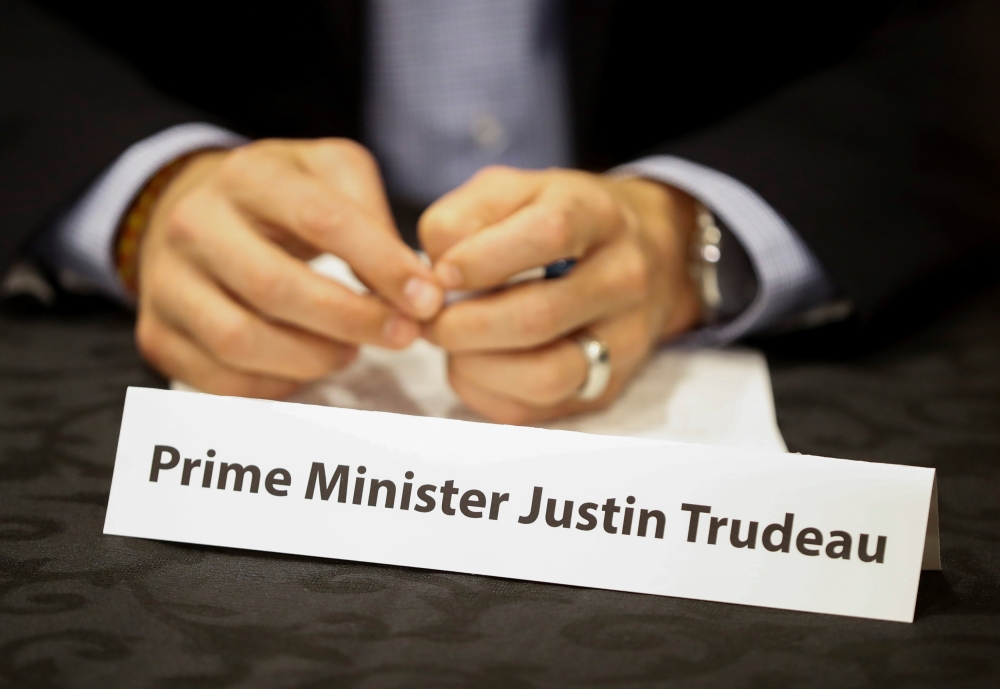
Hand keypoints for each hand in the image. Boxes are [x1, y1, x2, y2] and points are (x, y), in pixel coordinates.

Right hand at [135, 139, 443, 397]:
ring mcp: (166, 283)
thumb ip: (373, 216)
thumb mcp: (332, 174)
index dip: (382, 265)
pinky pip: (219, 381)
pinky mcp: (157, 334)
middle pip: (275, 288)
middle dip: (352, 321)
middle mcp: (195, 225)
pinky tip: (303, 367)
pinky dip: (274, 386)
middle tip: (401, 336)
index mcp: (249, 176)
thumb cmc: (283, 198)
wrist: (194, 211)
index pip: (321, 220)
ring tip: (349, 351)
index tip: (427, 299)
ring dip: (312, 359)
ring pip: (241, 340)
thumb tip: (410, 284)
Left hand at [418, 166, 700, 423]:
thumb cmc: (558, 220)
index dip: (480, 259)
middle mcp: (622, 278)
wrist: (649, 256)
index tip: (440, 274)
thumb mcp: (512, 191)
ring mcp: (623, 339)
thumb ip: (462, 217)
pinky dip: (486, 392)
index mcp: (596, 215)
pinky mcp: (606, 388)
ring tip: (453, 344)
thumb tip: (431, 276)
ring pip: (544, 376)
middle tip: (432, 319)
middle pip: (538, 317)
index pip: (548, 234)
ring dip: (476, 366)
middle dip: (464, 325)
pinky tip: (474, 364)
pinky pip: (534, 410)